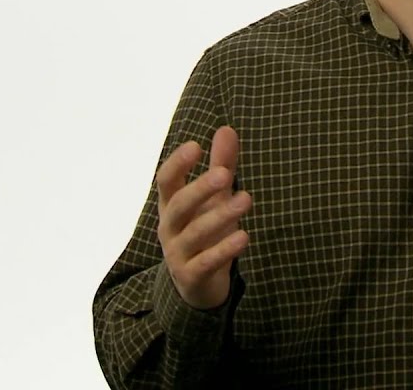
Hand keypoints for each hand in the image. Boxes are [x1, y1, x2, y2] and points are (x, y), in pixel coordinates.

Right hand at [156, 125, 252, 308]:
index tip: (195, 146)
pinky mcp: (191, 277)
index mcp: (171, 205)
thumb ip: (221, 165)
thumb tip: (227, 129)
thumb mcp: (214, 198)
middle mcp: (170, 227)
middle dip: (200, 189)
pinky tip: (244, 236)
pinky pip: (205, 262)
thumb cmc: (204, 230)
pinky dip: (223, 250)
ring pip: (194, 234)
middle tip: (225, 174)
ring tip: (246, 200)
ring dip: (220, 216)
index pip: (166, 181)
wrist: (196, 284)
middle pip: (179, 205)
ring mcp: (178, 253)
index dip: (177, 164)